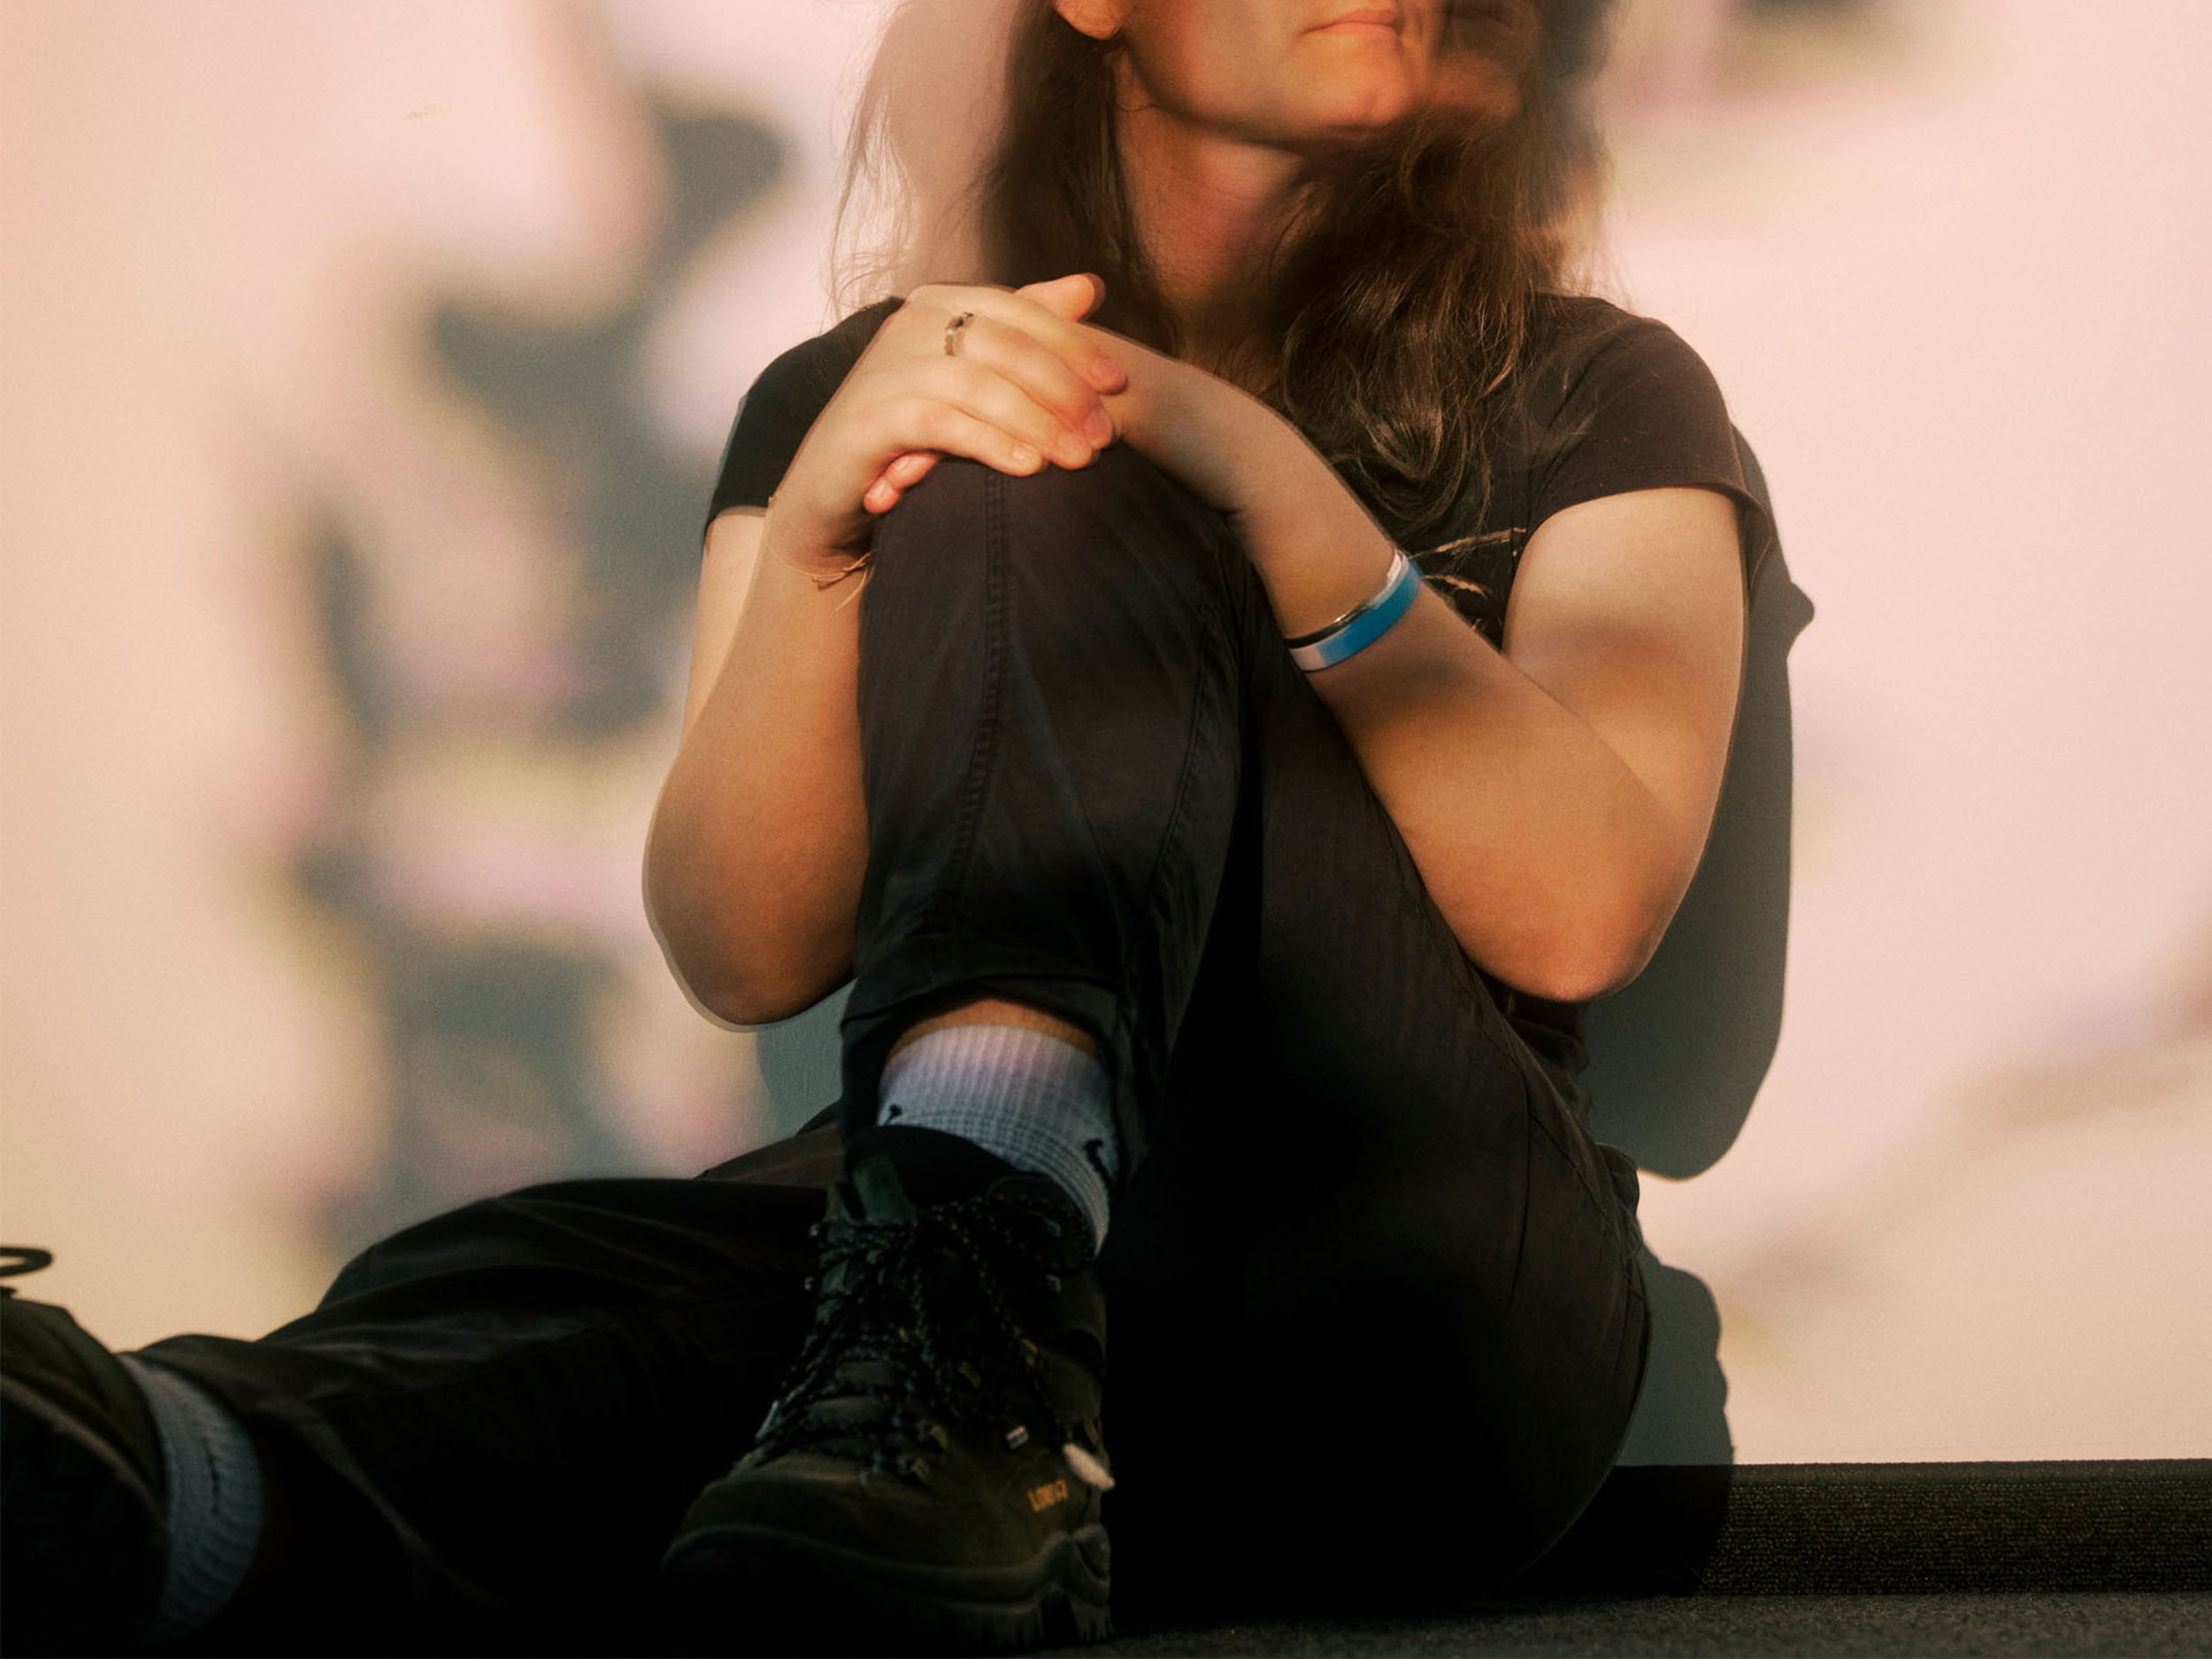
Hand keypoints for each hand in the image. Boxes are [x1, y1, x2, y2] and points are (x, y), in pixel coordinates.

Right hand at [768, 276, 1127, 573]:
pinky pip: (941, 424)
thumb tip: (1090, 285)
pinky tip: (1028, 468)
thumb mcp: (975, 376)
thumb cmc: (913, 432)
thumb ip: (1027, 328)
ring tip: (1077, 458)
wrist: (833, 488)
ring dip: (1037, 422)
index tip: (1118, 384)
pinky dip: (990, 443)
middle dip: (1064, 389)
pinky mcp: (868, 419)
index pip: (1021, 310)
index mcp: (940, 303)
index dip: (1074, 344)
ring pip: (979, 383)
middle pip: (1006, 344)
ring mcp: (885, 368)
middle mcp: (909, 324)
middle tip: (1104, 434)